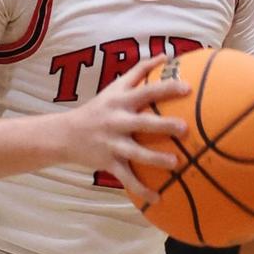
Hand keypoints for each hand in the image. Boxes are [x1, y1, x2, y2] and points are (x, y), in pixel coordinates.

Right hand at [60, 69, 187, 201]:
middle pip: (143, 122)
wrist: (65, 134)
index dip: (166, 88)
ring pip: (136, 153)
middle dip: (163, 125)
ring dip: (155, 159)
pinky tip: (157, 198)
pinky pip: (126, 178)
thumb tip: (166, 55)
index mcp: (121, 101)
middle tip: (184, 128)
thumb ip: (140, 71)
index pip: (146, 91)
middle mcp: (117, 121)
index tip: (187, 88)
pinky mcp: (108, 162)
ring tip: (175, 163)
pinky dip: (141, 189)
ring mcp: (112, 143)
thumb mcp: (115, 86)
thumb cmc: (98, 108)